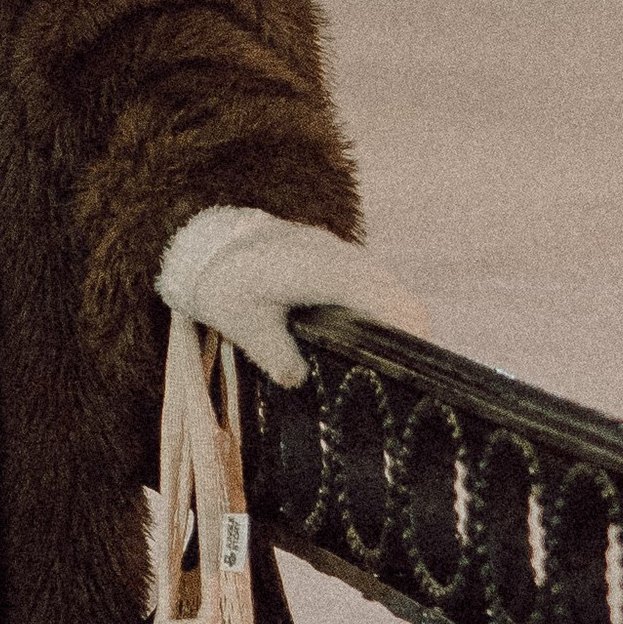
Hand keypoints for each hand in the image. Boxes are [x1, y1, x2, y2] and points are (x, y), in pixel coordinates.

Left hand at [156, 205, 434, 387]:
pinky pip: (366, 277)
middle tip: (404, 373)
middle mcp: (338, 256)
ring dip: (391, 314)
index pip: (384, 297)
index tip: (416, 361)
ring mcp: (337, 251)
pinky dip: (375, 303)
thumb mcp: (243, 323)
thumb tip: (299, 382)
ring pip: (383, 282)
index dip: (407, 329)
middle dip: (407, 328)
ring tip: (388, 358)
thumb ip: (274, 354)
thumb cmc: (224, 283)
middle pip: (395, 290)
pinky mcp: (331, 253)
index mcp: (323, 272)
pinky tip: (362, 334)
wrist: (207, 241)